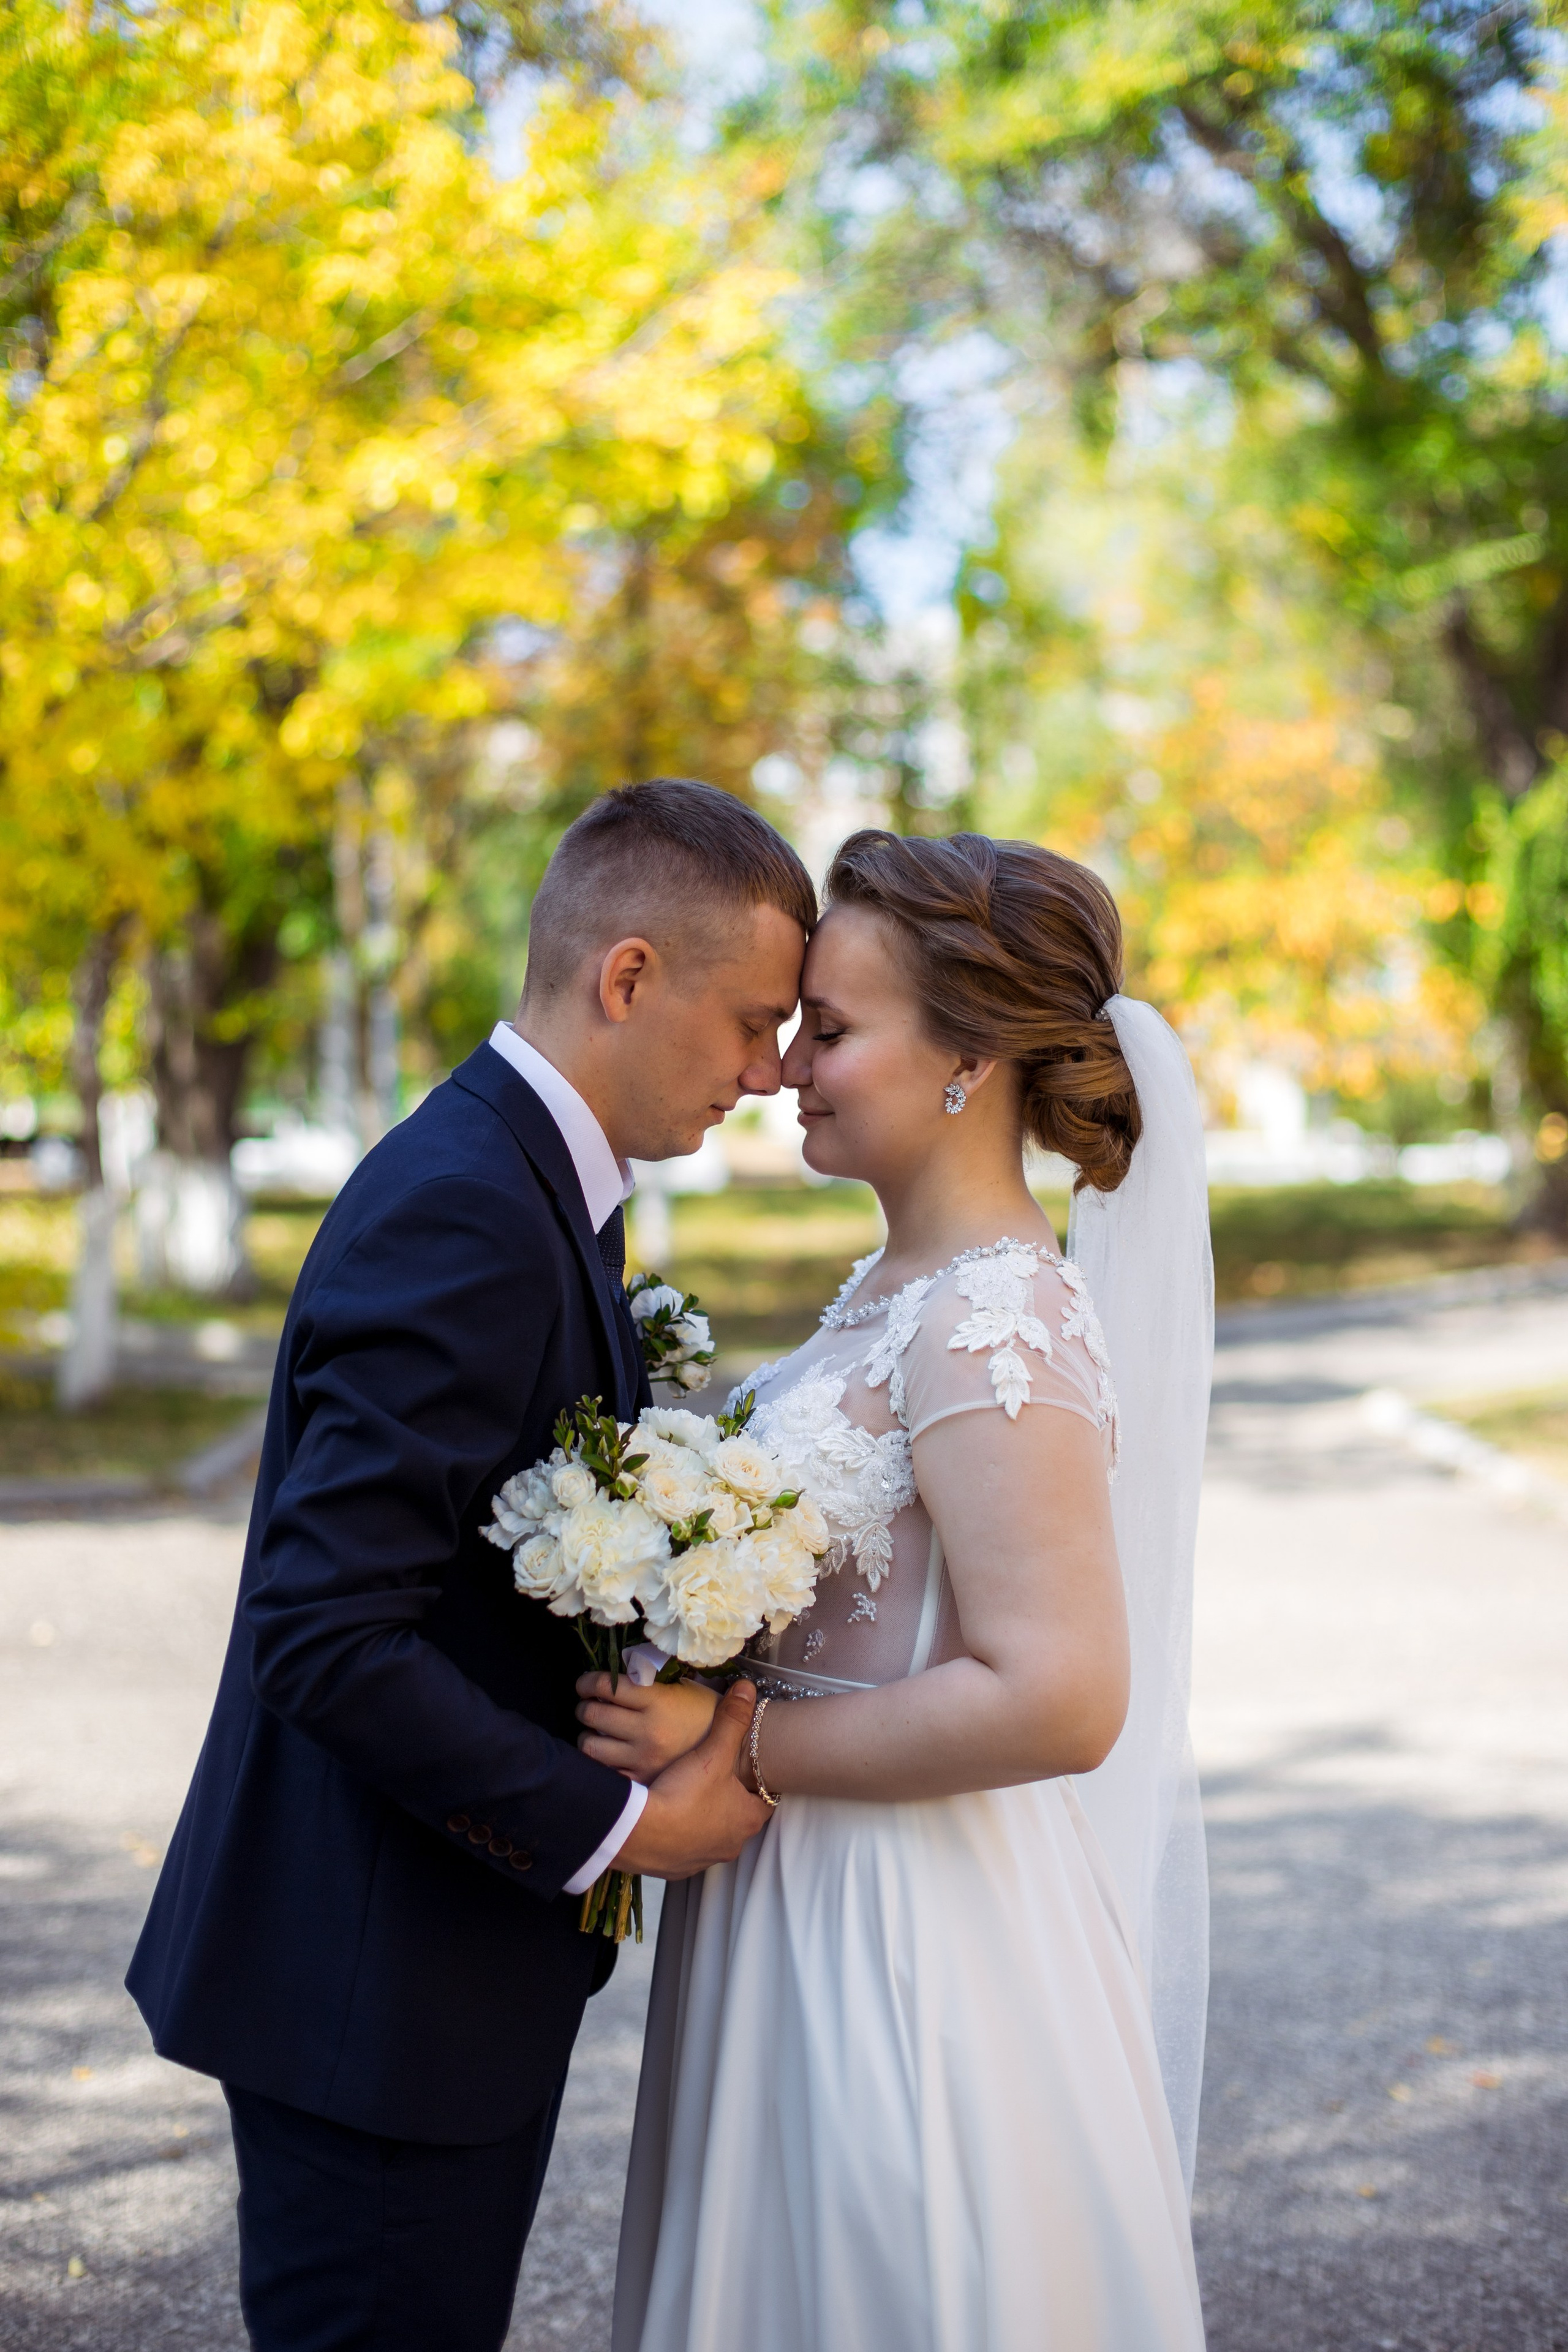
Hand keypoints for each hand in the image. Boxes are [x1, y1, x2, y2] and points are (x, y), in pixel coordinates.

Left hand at [575, 1670, 718, 1783]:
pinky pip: (605, 1772)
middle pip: (594, 1714)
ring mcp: (643, 1759)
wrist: (736, 1754)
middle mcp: (648, 1731)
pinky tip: (605, 1754)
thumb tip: (618, 1666)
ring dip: (586, 1735)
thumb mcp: (684, 1688)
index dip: (588, 1682)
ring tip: (593, 1730)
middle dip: (584, 1707)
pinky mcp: (642, 1781)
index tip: (585, 1684)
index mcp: (658, 1702)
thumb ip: (652, 1679)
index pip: (607, 1686)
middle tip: (587, 1705)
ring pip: (591, 1746)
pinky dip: (599, 1762)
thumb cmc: (706, 1714)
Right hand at [611, 1680, 771, 1879]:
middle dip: (729, 1799)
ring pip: (710, 1835)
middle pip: (737, 1818)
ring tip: (687, 1794)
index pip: (766, 1801)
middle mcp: (730, 1846)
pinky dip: (679, 1834)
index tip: (748, 1769)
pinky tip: (665, 1815)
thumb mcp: (713, 1751)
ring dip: (703, 1818)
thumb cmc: (684, 1793)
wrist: (639, 1832)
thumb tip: (748, 1687)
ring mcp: (702, 1861)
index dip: (758, 1783)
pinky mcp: (675, 1869)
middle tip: (715, 1777)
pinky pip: (683, 1848)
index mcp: (747, 1820)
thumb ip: (732, 1720)